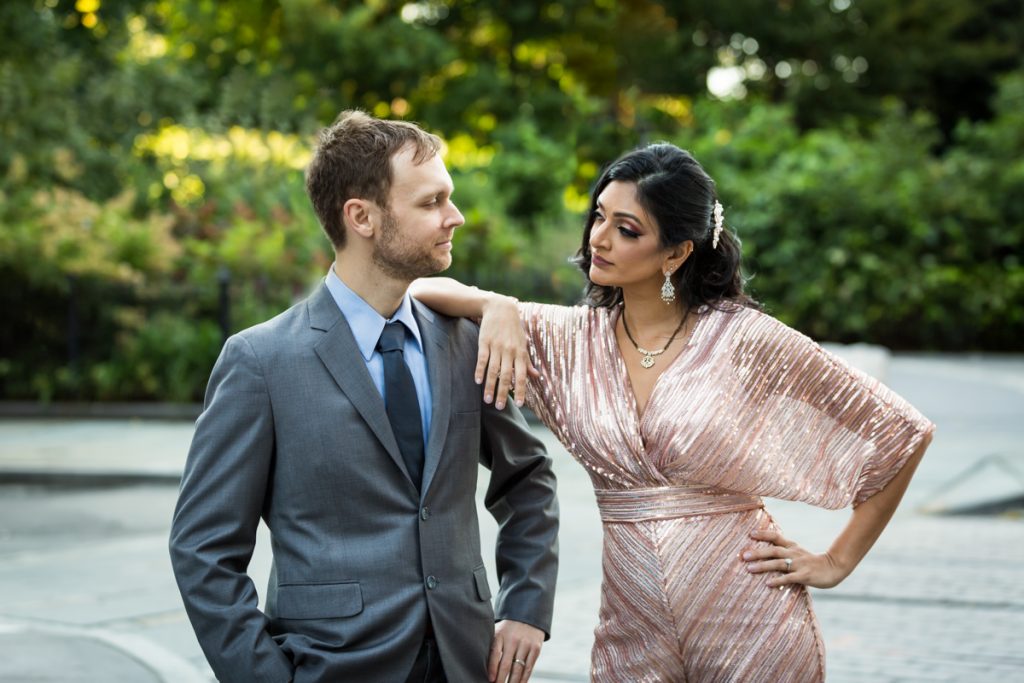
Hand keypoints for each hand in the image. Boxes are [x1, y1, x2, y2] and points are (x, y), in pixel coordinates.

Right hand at [476, 294, 536, 409]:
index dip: (521, 390)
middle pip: (506, 376)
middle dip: (503, 393)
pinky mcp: (484, 342)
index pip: (522, 376)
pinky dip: (479, 371)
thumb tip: (537, 376)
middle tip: (499, 407)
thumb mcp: (523, 344)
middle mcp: (509, 351)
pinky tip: (477, 382)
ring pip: (493, 370)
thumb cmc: (514, 329)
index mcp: (520, 353)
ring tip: (487, 400)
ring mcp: (496, 346)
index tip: (520, 404)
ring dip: (490, 386)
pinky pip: (482, 359)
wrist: (500, 308)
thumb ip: (527, 362)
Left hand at [488, 620, 543, 682]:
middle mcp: (513, 640)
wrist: (528, 616)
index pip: (495, 654)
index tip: (491, 680)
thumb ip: (492, 647)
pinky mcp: (535, 648)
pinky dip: (524, 678)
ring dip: (513, 682)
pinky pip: (529, 667)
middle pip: (506, 664)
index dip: (492, 668)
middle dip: (501, 679)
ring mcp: (525, 644)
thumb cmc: (508, 629)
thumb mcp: (498, 632)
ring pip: (518, 669)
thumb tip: (484, 667)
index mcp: (500, 635)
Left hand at [742, 529, 848, 588]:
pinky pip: (789, 578)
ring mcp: (799, 565)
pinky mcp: (804, 576)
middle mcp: (794, 554)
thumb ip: (784, 550)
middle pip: (773, 551)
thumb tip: (765, 550)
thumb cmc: (812, 562)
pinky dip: (778, 580)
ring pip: (778, 564)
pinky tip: (768, 583)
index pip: (776, 537)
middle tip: (744, 555)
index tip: (750, 533)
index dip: (763, 534)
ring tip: (749, 568)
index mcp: (792, 547)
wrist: (834, 568)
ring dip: (763, 566)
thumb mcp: (798, 552)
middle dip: (758, 552)